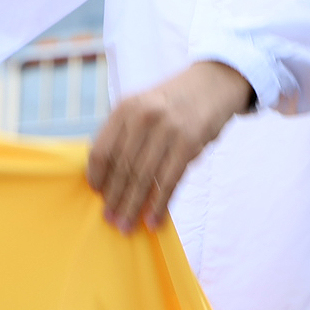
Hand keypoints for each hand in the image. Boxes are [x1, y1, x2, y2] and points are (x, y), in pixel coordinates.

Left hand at [86, 61, 252, 233]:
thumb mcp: (143, 106)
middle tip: (110, 220)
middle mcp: (144, 116)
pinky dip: (160, 205)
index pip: (101, 149)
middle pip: (121, 168)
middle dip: (115, 198)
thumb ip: (124, 134)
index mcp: (125, 108)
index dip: (96, 176)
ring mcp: (168, 129)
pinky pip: (169, 181)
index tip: (96, 194)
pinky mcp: (190, 142)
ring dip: (133, 206)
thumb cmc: (173, 103)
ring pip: (143, 178)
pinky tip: (154, 220)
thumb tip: (106, 178)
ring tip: (127, 226)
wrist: (213, 83)